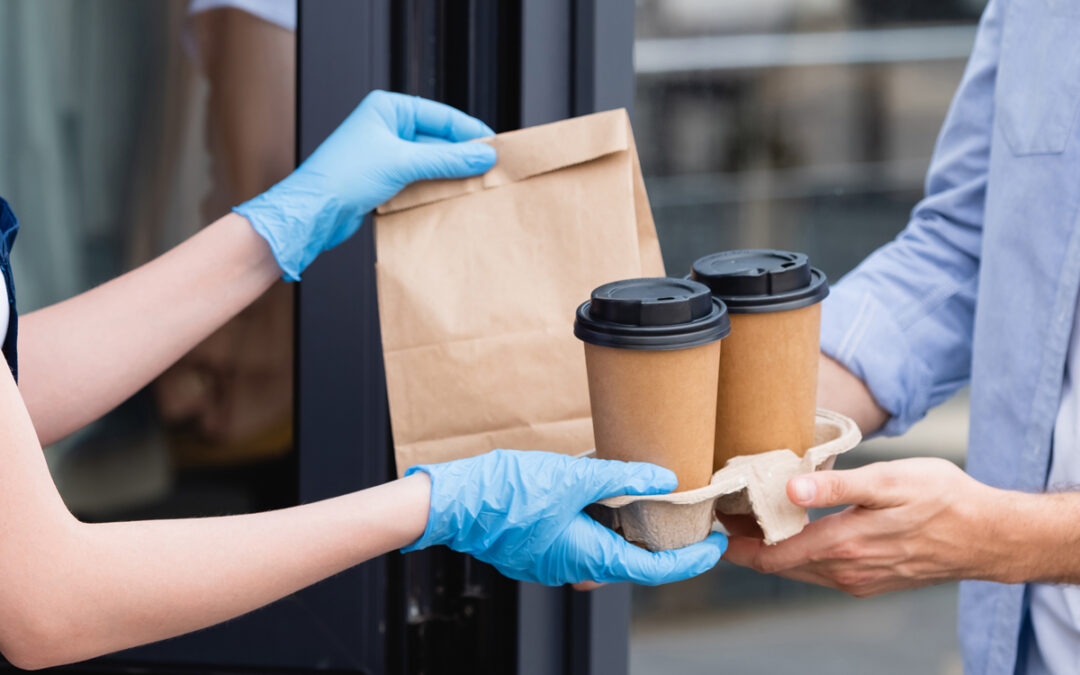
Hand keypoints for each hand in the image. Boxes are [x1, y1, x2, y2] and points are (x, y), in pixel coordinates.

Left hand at [235, 90, 496, 279]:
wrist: (313, 212)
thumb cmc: (341, 176)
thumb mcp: (403, 162)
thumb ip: (447, 159)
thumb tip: (483, 155)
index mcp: (388, 109)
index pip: (441, 115)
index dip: (470, 131)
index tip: (494, 147)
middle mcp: (387, 128)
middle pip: (438, 139)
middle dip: (462, 155)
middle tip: (488, 169)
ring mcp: (386, 155)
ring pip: (430, 162)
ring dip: (450, 174)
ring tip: (474, 184)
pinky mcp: (384, 179)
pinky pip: (419, 180)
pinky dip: (435, 188)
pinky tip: (450, 197)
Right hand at [404, 449, 726, 586]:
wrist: (452, 502)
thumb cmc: (506, 492)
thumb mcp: (573, 477)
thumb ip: (623, 477)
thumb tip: (665, 479)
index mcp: (589, 557)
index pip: (655, 569)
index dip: (691, 559)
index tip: (716, 546)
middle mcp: (573, 568)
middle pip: (630, 560)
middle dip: (660, 540)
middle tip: (686, 515)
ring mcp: (551, 562)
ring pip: (602, 548)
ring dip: (626, 528)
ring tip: (646, 497)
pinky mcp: (535, 550)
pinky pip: (578, 540)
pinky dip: (597, 522)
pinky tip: (600, 493)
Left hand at [723, 458, 1009, 596]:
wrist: (988, 535)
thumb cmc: (942, 500)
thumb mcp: (889, 481)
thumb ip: (837, 487)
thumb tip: (791, 489)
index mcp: (844, 546)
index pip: (773, 555)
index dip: (737, 546)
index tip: (711, 530)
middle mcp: (847, 570)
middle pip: (781, 564)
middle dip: (748, 546)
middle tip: (722, 520)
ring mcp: (859, 579)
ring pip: (800, 569)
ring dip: (773, 551)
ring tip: (748, 523)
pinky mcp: (871, 580)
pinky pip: (822, 572)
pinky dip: (799, 555)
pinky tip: (795, 533)